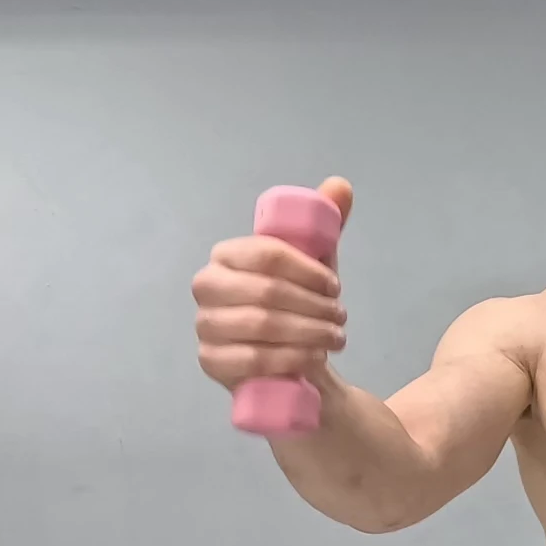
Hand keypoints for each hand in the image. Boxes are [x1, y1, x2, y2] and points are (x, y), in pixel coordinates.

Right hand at [193, 176, 352, 389]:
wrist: (290, 360)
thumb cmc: (298, 304)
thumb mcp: (314, 264)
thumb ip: (326, 223)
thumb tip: (341, 185)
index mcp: (228, 254)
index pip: (268, 254)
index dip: (309, 271)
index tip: (335, 287)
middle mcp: (207, 285)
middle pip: (267, 291)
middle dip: (314, 306)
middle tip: (340, 317)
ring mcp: (205, 325)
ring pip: (263, 326)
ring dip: (309, 332)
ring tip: (335, 337)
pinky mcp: (210, 360)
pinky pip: (253, 359)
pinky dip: (290, 358)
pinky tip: (313, 358)